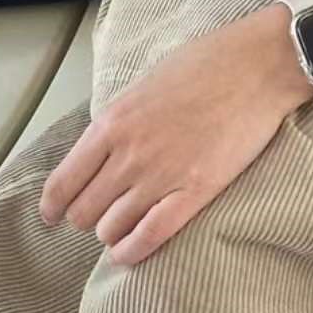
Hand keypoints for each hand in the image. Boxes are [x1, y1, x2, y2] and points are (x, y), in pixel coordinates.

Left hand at [40, 0, 312, 266]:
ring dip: (113, 229)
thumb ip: (121, 117)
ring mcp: (161, 176)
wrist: (259, 65)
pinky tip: (131, 249)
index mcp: (113, 121)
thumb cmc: (208, 62)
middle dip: (88, 215)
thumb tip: (105, 146)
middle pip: (83, 211)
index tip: (54, 213)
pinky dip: (132, 250)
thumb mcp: (147, 81)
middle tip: (103, 208)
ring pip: (111, 229)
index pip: (62, 183)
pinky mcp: (195, 192)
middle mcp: (129, 153)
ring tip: (126, 220)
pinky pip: (148, 238)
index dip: (53, 206)